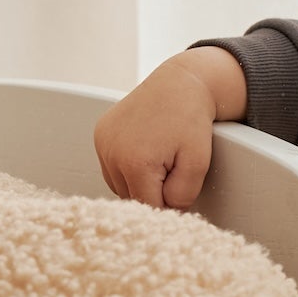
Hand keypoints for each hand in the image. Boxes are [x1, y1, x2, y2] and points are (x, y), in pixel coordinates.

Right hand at [94, 49, 243, 208]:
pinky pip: (111, 169)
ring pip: (119, 187)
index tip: (181, 192)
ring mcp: (102, 143)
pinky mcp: (99, 136)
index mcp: (134, 163)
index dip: (167, 205)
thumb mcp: (198, 163)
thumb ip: (182, 196)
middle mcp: (111, 153)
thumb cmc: (191, 120)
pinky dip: (126, 170)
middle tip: (173, 170)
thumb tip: (165, 213)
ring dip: (138, 184)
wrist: (180, 84)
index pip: (148, 207)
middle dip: (153, 193)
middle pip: (132, 198)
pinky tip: (145, 154)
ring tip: (160, 160)